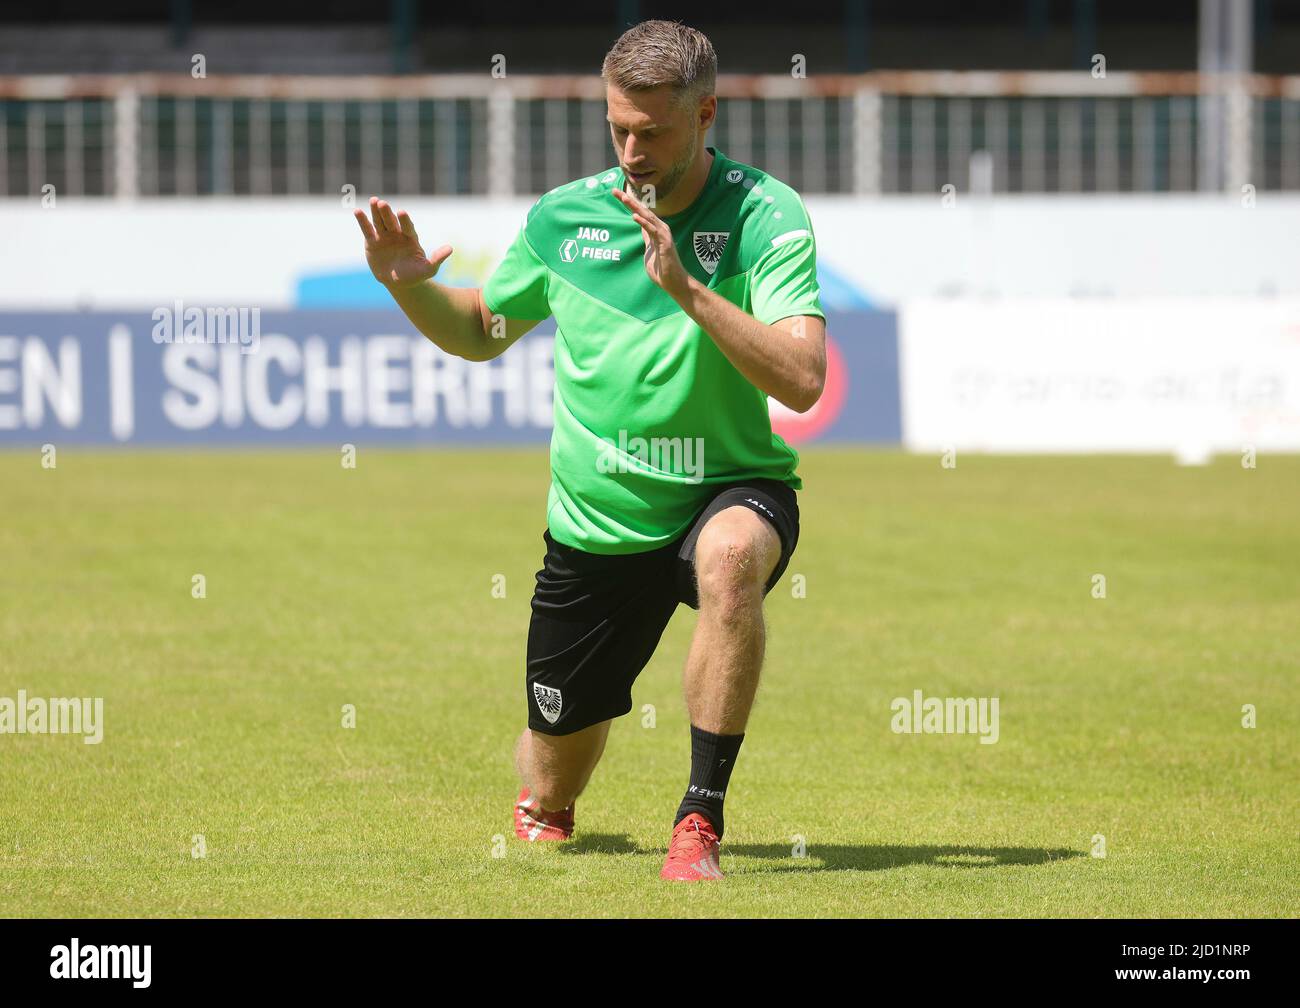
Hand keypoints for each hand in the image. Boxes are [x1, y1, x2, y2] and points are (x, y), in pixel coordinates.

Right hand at [354, 197, 451, 288]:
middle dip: (387, 213)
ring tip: (374, 200)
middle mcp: (397, 234)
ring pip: (380, 222)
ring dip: (376, 211)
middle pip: (392, 221)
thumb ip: (437, 259)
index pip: (408, 227)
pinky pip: (367, 230)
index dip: (405, 220)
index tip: (401, 212)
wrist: (399, 282)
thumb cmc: (415, 275)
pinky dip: (362, 221)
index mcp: (411, 238)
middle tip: (383, 203)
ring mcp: (384, 236)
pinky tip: (357, 211)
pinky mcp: (372, 241)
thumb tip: (450, 249)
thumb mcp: (428, 269)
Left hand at [611, 185, 692, 301]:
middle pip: (642, 211)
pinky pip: (652, 231)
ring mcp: (663, 235)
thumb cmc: (662, 269)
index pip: (640, 213)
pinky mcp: (665, 243)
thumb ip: (646, 237)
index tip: (616, 194)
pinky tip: (634, 216)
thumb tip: (642, 227)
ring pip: (648, 217)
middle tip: (615, 191)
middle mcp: (660, 229)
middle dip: (628, 200)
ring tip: (624, 198)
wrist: (674, 282)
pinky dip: (644, 223)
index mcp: (655, 230)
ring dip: (635, 207)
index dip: (629, 203)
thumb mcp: (649, 249)